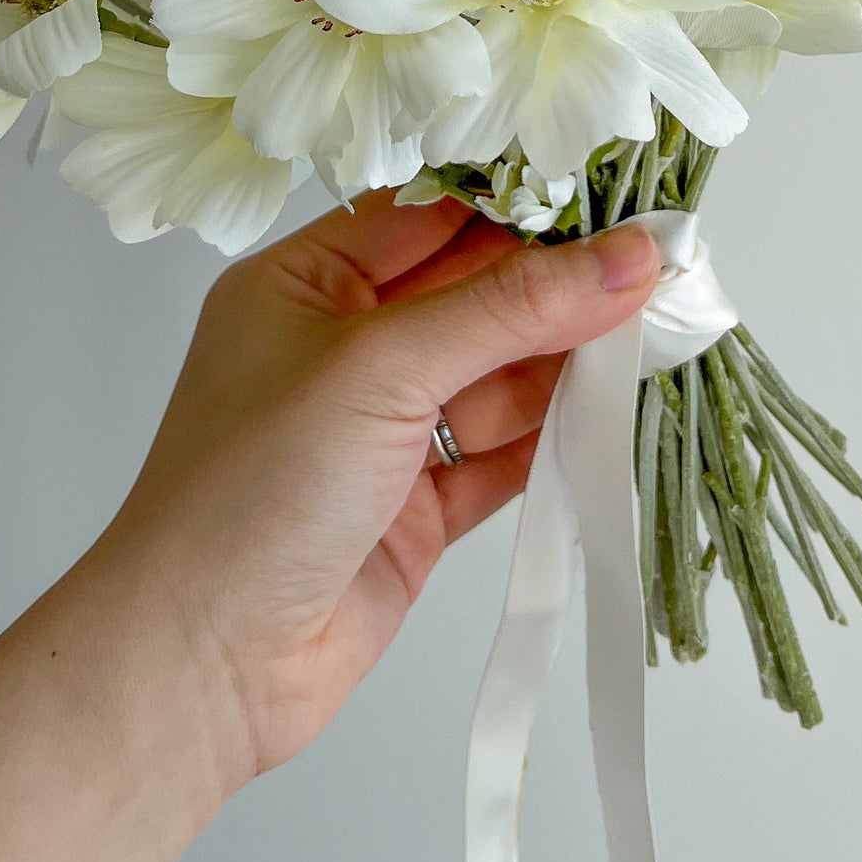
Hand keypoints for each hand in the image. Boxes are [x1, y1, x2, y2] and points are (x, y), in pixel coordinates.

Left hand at [90, 191, 660, 796]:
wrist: (198, 664)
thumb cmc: (248, 492)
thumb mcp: (380, 368)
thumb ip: (509, 308)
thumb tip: (626, 255)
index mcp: (305, 283)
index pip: (431, 215)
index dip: (523, 205)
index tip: (621, 197)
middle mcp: (342, 349)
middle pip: (477, 294)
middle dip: (562, 286)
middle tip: (663, 270)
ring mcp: (382, 432)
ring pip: (500, 374)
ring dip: (571, 361)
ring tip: (660, 336)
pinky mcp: (417, 508)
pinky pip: (504, 452)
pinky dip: (558, 436)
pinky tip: (616, 411)